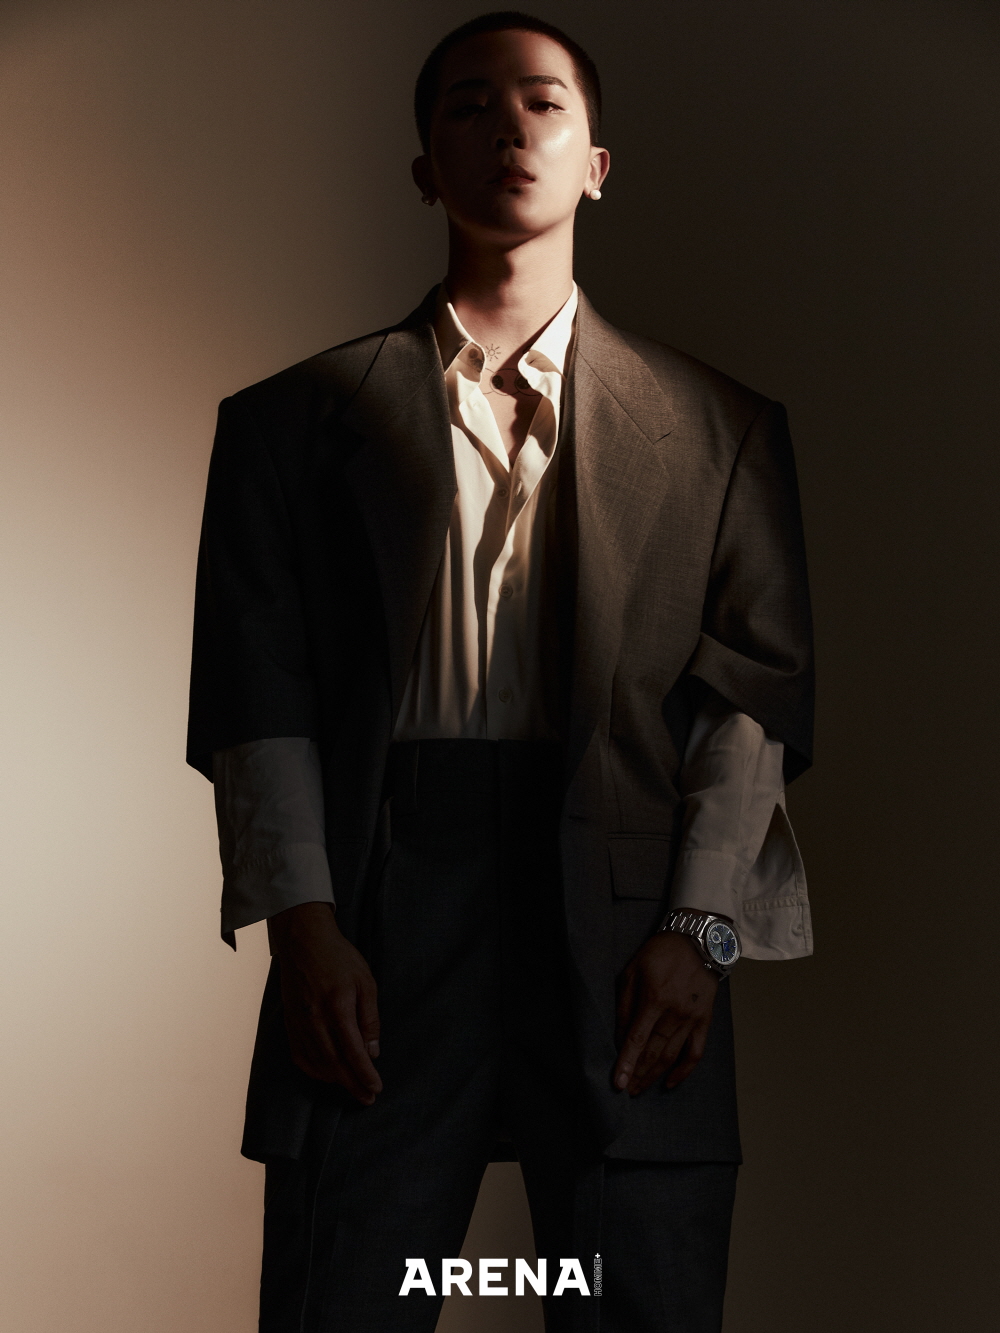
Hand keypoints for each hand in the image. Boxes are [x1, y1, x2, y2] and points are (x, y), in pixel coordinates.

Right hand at [267, 901, 381, 1104]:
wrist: (304, 941)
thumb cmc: (339, 958)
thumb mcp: (365, 982)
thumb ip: (370, 1018)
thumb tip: (373, 1051)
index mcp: (337, 1007)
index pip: (353, 1052)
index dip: (365, 1075)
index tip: (376, 1089)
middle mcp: (315, 1020)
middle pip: (334, 1065)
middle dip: (352, 1085)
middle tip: (367, 1098)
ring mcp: (299, 1023)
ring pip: (317, 1064)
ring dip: (335, 1081)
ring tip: (352, 1088)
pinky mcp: (289, 1023)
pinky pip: (300, 1056)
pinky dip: (314, 1070)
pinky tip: (327, 1075)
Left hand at [613, 930, 718, 1095]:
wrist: (697, 940)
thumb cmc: (659, 954)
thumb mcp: (632, 971)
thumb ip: (624, 1005)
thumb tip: (619, 1036)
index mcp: (654, 997)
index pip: (637, 1038)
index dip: (627, 1062)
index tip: (618, 1083)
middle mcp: (675, 1012)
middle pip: (654, 1052)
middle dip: (638, 1074)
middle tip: (626, 1090)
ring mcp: (692, 1018)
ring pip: (672, 1055)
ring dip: (655, 1075)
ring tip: (640, 1089)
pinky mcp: (705, 1020)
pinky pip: (696, 1052)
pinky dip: (684, 1071)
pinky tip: (670, 1082)